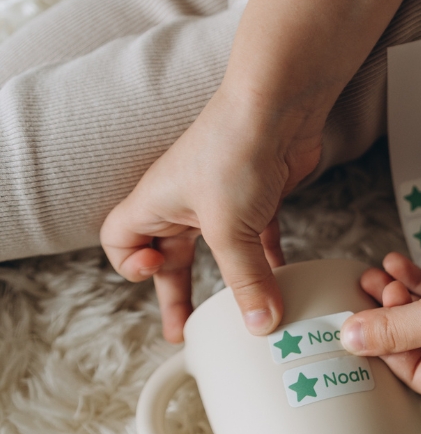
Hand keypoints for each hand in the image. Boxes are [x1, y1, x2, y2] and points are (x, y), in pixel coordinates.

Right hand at [100, 84, 323, 341]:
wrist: (278, 104)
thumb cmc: (234, 152)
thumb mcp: (231, 229)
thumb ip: (245, 280)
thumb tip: (260, 325)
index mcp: (155, 204)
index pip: (119, 241)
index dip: (129, 265)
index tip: (154, 273)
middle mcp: (184, 202)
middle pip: (170, 255)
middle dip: (177, 292)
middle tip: (188, 329)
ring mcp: (224, 198)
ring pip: (219, 250)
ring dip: (230, 280)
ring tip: (243, 314)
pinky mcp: (261, 196)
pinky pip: (260, 237)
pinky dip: (270, 258)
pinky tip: (287, 277)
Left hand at [341, 221, 420, 400]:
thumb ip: (393, 330)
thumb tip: (350, 341)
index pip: (416, 375)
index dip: (386, 349)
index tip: (361, 324)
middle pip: (418, 346)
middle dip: (390, 316)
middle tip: (368, 292)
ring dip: (399, 296)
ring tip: (377, 273)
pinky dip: (418, 283)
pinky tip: (397, 263)